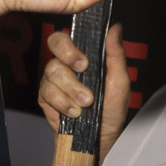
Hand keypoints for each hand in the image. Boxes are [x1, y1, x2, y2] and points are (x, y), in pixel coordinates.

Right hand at [35, 22, 131, 160]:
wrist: (101, 137)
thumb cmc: (112, 109)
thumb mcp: (119, 81)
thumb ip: (116, 54)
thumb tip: (115, 28)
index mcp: (80, 57)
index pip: (63, 40)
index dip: (68, 47)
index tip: (83, 63)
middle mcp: (64, 67)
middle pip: (53, 56)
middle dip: (69, 71)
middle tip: (85, 87)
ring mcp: (53, 82)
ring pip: (50, 76)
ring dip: (71, 93)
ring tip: (85, 105)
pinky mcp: (45, 99)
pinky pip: (46, 94)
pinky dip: (62, 104)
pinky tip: (74, 113)